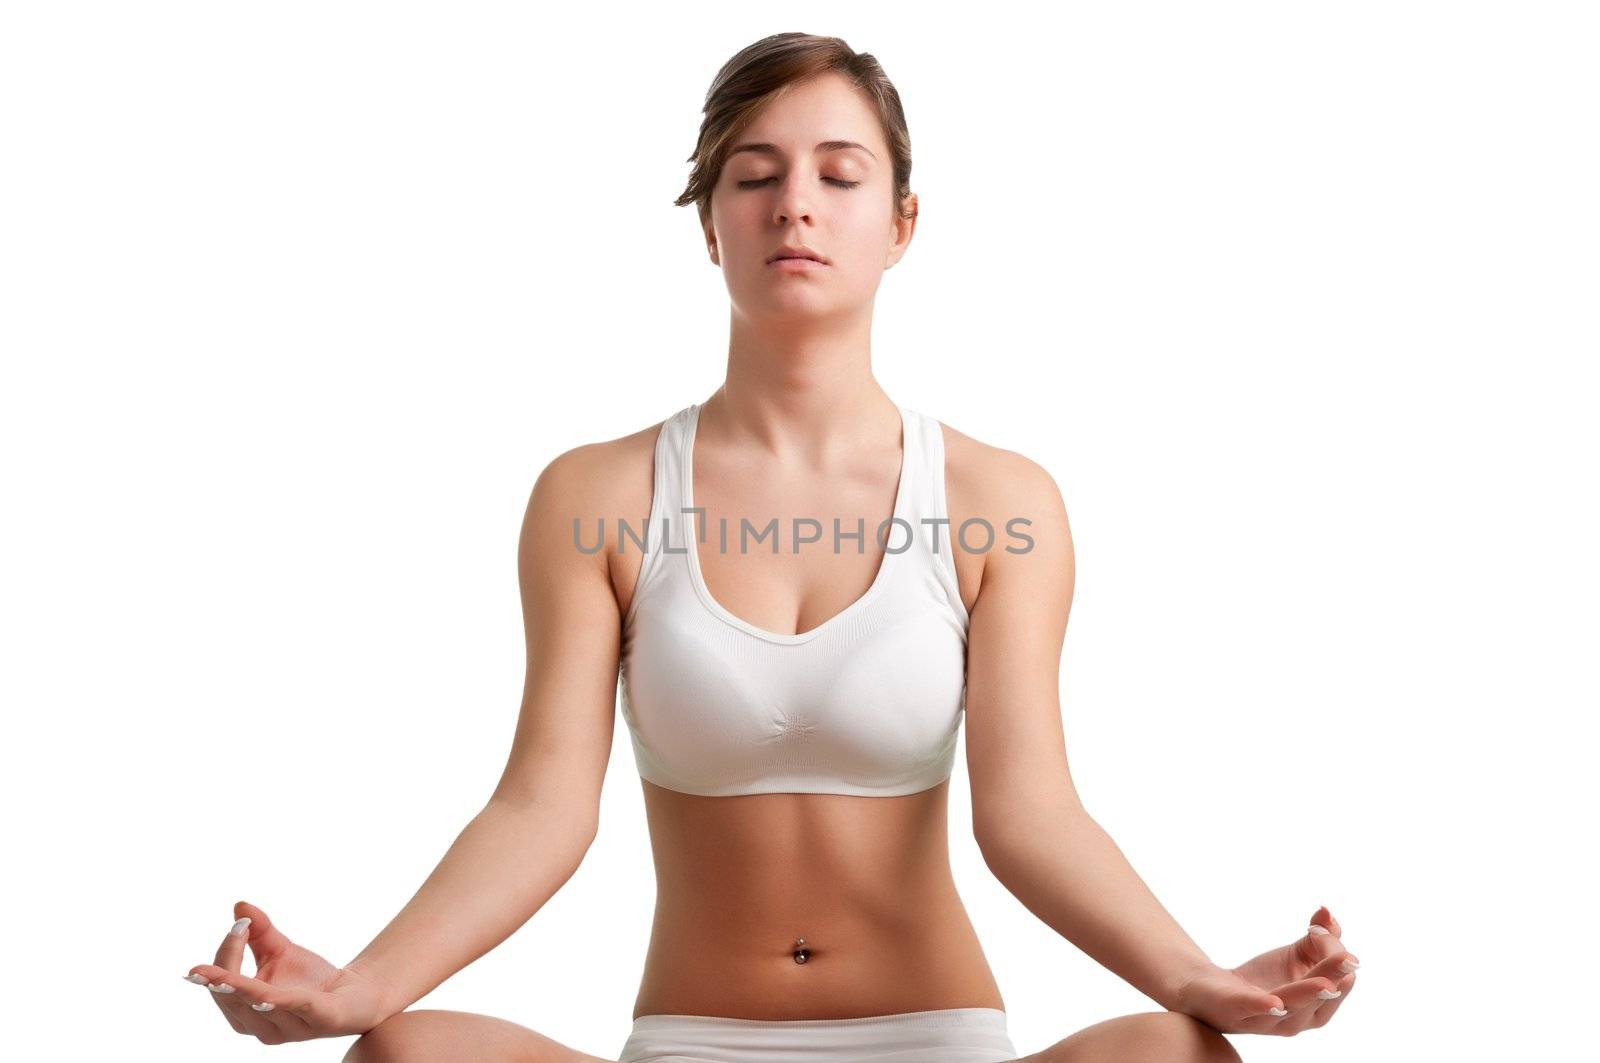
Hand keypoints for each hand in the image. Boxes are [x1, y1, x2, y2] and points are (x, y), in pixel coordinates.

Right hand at [183, 900, 395, 1044]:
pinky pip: (297, 1008)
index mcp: (245, 1014)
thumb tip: (239, 905)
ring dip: (245, 990)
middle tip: (236, 933)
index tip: (240, 924)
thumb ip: (260, 931)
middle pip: (235, 999)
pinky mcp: (321, 1021)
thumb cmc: (311, 978)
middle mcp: (262, 1029)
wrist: (355, 994)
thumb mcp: (281, 951)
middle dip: (228, 970)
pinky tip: (266, 997)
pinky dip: (280, 1002)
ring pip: (261, 1007)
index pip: (223, 986)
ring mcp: (290, 1029)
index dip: (227, 954)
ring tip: (226, 978)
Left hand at [1171, 905, 1359, 1035]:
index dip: (1334, 958)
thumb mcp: (1295, 954)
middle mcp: (1296, 1020)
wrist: (1212, 988)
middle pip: (1319, 999)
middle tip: (1347, 958)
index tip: (1316, 929)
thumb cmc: (1262, 976)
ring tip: (1325, 983)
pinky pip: (1250, 1010)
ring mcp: (1265, 1020)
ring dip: (1308, 994)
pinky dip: (1263, 1006)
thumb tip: (1326, 911)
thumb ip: (1318, 937)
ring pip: (1292, 1008)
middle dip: (1332, 976)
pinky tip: (1274, 1002)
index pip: (1337, 986)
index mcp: (1315, 1008)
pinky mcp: (1234, 1012)